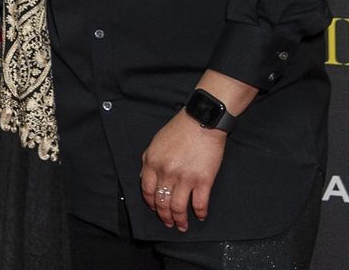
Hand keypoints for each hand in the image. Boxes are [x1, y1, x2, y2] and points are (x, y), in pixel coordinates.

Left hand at [140, 110, 227, 230]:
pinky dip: (200, 213)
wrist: (202, 122)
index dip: (150, 203)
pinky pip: (200, 203)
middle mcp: (166, 173)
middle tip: (168, 223)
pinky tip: (200, 216)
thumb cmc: (179, 130)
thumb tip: (145, 179)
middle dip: (164, 216)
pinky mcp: (203, 181)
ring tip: (181, 226)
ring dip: (179, 220)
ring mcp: (185, 178)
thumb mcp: (155, 144)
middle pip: (161, 202)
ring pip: (178, 207)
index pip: (147, 190)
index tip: (154, 209)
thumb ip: (148, 162)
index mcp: (152, 163)